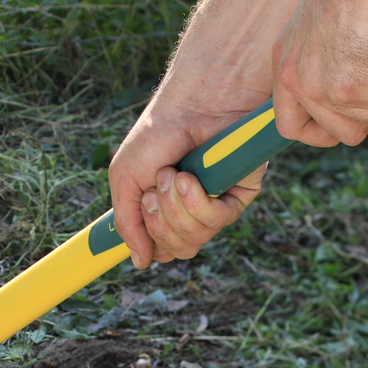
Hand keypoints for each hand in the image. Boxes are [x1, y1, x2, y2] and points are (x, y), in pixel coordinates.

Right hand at [109, 98, 266, 268]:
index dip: (151, 238)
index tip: (144, 204)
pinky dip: (198, 202)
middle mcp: (193, 212)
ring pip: (197, 239)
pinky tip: (191, 179)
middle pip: (179, 250)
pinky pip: (219, 222)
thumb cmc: (157, 135)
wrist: (191, 105)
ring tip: (174, 175)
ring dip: (176, 208)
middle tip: (157, 186)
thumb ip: (127, 224)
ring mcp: (217, 205)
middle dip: (161, 221)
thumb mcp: (126, 178)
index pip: (162, 249)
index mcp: (166, 210)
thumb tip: (140, 262)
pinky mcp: (241, 195)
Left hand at [270, 0, 367, 148]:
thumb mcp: (326, 26)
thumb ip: (329, 62)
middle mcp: (299, 83)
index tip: (345, 121)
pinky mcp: (362, 90)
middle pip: (339, 132)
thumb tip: (355, 94)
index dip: (320, 132)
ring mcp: (328, 91)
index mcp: (284, 65)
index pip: (290, 125)